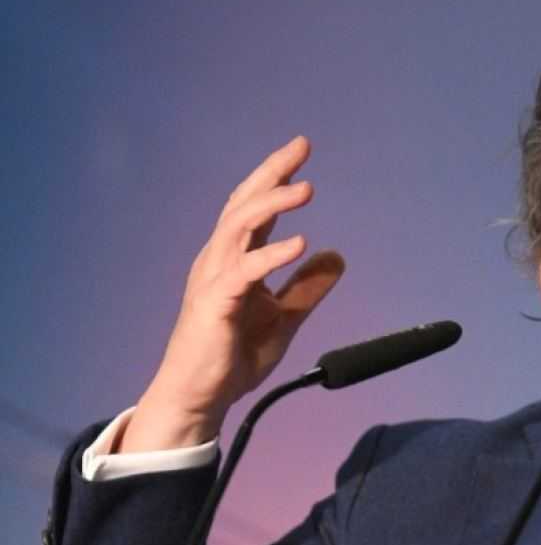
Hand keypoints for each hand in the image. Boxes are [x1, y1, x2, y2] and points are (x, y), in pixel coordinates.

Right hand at [119, 136, 344, 451]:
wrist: (200, 397)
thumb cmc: (233, 355)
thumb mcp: (285, 318)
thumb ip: (308, 288)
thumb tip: (336, 255)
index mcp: (234, 259)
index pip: (255, 209)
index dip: (276, 178)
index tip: (301, 151)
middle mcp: (219, 260)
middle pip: (243, 204)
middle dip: (271, 173)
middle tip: (301, 147)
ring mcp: (213, 279)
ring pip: (238, 227)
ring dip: (272, 204)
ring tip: (305, 189)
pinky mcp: (214, 303)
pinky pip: (243, 271)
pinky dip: (271, 255)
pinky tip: (299, 244)